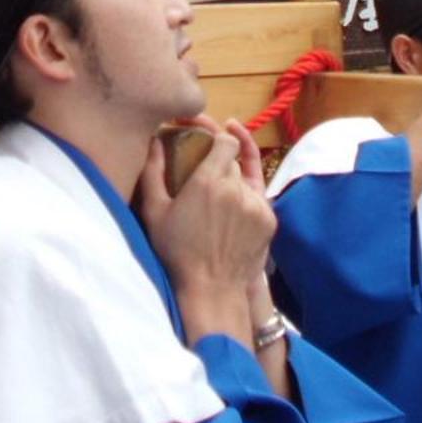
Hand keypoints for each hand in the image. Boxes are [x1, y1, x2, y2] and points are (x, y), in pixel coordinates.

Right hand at [136, 117, 273, 309]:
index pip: (226, 140)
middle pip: (233, 159)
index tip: (205, 132)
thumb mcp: (154, 211)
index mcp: (208, 181)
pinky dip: (245, 198)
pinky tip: (230, 210)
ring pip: (245, 179)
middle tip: (203, 168)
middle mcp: (236, 188)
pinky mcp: (269, 220)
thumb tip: (154, 140)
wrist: (211, 290)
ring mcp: (256, 205)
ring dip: (232, 181)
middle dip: (219, 160)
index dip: (217, 133)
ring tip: (214, 199)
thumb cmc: (176, 252)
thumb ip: (152, 171)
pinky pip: (257, 197)